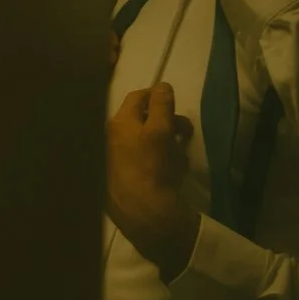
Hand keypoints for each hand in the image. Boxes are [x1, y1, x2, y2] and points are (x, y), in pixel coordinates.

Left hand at [106, 83, 198, 278]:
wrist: (142, 214)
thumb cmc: (152, 167)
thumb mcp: (161, 130)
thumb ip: (162, 105)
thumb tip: (162, 85)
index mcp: (118, 123)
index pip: (137, 97)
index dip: (158, 95)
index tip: (176, 103)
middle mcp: (111, 139)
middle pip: (143, 121)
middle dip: (168, 123)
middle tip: (187, 132)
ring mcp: (115, 161)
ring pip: (146, 142)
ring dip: (168, 143)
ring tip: (182, 156)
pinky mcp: (123, 180)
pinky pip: (145, 162)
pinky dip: (161, 162)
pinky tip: (174, 172)